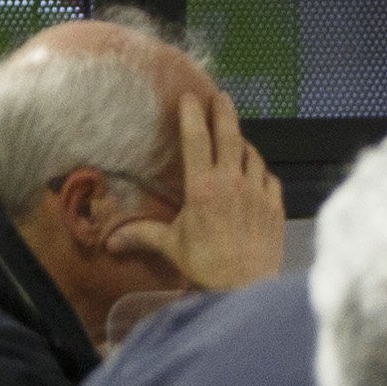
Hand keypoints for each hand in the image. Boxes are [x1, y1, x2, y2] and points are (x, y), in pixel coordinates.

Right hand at [110, 81, 285, 301]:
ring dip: (243, 143)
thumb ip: (143, 235)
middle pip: (230, 135)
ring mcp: (258, 192)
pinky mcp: (275, 206)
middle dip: (224, 112)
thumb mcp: (171, 247)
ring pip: (253, 155)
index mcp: (203, 187)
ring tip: (237, 138)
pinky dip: (261, 171)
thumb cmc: (204, 266)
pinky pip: (269, 178)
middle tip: (221, 96)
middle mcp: (232, 182)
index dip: (193, 114)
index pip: (197, 139)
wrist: (244, 288)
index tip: (191, 97)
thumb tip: (111, 241)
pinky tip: (256, 173)